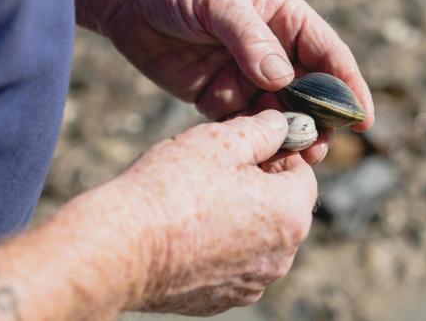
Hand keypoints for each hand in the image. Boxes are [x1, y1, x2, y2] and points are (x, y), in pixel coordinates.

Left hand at [101, 0, 373, 163]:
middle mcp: (271, 51)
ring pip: (278, 113)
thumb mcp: (218, 0)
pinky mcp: (217, 96)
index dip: (348, 87)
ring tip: (292, 158)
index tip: (362, 119)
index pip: (329, 55)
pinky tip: (257, 156)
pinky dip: (253, 141)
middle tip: (319, 149)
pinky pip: (242, 124)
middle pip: (308, 92)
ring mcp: (245, 75)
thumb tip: (283, 80)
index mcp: (284, 20)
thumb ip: (251, 39)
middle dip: (318, 122)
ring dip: (287, 137)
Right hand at [117, 110, 316, 315]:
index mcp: (289, 215)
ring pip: (259, 237)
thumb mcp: (222, 140)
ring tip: (201, 198)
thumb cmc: (173, 188)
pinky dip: (222, 246)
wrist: (122, 248)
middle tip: (222, 168)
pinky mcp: (221, 300)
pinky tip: (191, 229)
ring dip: (242, 216)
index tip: (251, 147)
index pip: (303, 175)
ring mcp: (251, 283)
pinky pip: (234, 264)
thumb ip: (262, 130)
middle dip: (262, 185)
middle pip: (283, 208)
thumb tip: (280, 125)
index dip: (279, 154)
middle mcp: (280, 257)